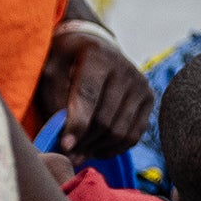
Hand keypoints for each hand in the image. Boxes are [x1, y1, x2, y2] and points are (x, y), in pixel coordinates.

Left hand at [31, 21, 153, 155]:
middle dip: (85, 142)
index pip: (88, 96)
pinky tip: (97, 149)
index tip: (64, 147)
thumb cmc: (67, 60)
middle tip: (68, 155)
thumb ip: (54, 97)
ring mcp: (141, 85)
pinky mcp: (149, 99)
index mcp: (98, 56)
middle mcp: (125, 69)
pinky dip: (115, 148)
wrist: (96, 45)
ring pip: (121, 131)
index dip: (76, 125)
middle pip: (106, 119)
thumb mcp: (51, 69)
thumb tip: (62, 135)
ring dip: (98, 148)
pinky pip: (134, 134)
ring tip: (80, 154)